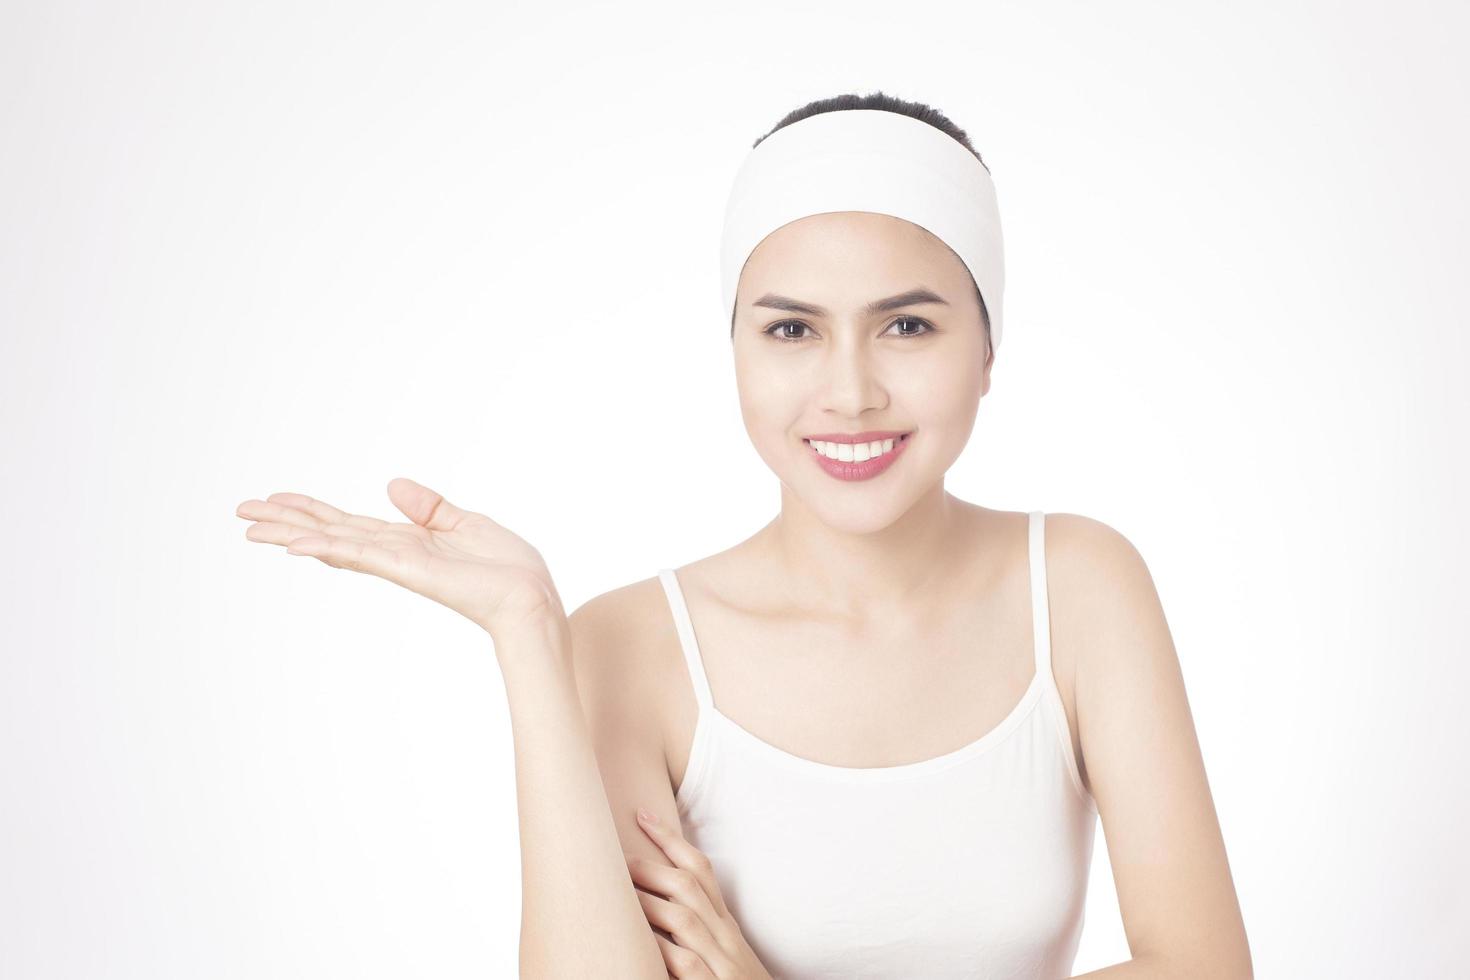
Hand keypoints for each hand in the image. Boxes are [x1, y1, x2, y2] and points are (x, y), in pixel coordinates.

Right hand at [235, 477, 564, 640]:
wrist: (532, 598)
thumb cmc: (508, 569)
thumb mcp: (466, 522)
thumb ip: (428, 506)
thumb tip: (390, 485)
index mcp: (406, 542)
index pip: (347, 524)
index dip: (310, 511)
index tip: (274, 499)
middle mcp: (394, 554)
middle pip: (329, 533)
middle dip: (286, 522)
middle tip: (241, 512)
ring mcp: (398, 564)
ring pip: (334, 544)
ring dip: (292, 534)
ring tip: (252, 528)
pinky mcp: (410, 570)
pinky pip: (362, 555)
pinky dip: (329, 548)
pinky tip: (297, 544)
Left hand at [627, 807, 773, 979]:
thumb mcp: (723, 951)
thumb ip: (696, 928)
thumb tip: (653, 902)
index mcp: (725, 924)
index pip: (701, 870)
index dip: (671, 840)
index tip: (642, 815)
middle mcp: (725, 936)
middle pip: (690, 887)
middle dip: (652, 866)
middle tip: (615, 854)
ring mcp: (723, 962)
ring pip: (685, 920)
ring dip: (649, 902)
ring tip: (616, 893)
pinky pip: (686, 965)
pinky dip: (662, 950)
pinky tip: (641, 942)